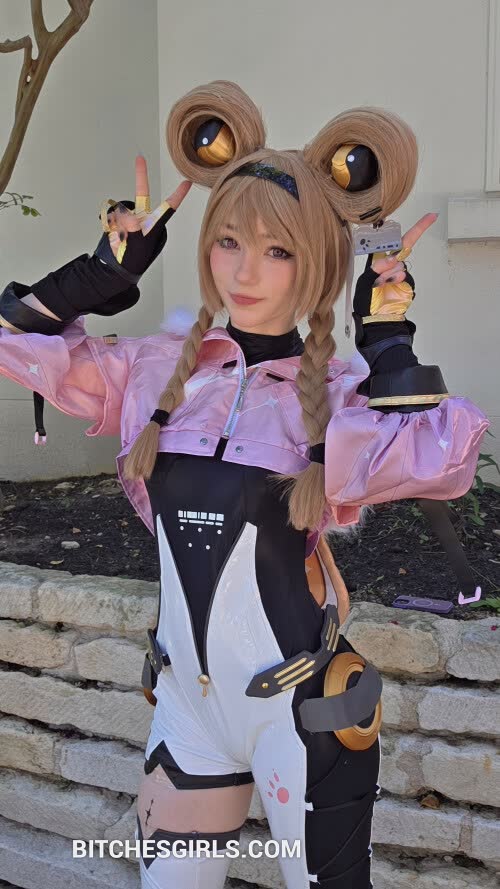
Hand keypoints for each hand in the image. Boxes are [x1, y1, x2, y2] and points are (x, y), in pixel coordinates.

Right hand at [97, 156, 191, 276]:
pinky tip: (115, 237)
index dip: (178, 195)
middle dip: (140, 176)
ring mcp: (129, 219)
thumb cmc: (133, 260)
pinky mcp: (117, 221)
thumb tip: (128, 216)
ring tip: (122, 241)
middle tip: (140, 159)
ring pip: (121, 211)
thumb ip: (133, 228)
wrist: (117, 268)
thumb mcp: (137, 245)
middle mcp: (142, 219)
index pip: (168, 207)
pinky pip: (112, 217)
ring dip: (118, 225)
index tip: (187, 182)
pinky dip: (111, 226)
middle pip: (142, 195)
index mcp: (153, 225)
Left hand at [353, 213, 437, 317]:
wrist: (378, 320)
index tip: (429, 217)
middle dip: (404, 245)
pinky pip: (404, 276)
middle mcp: (390, 264)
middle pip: (403, 247)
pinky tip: (388, 287)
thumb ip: (376, 270)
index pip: (392, 241)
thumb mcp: (364, 284)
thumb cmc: (367, 302)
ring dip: (390, 274)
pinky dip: (396, 281)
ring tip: (380, 285)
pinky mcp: (407, 282)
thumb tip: (391, 259)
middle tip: (391, 260)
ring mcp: (399, 272)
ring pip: (400, 264)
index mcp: (378, 260)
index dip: (405, 229)